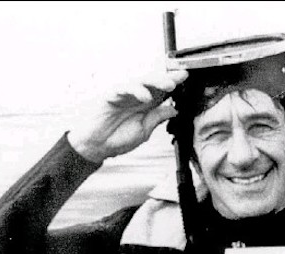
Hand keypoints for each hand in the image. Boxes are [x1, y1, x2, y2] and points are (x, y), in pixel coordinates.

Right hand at [68, 70, 188, 163]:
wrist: (98, 146)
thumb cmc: (118, 137)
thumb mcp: (145, 130)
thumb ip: (157, 118)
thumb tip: (174, 110)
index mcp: (146, 105)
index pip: (162, 91)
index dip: (174, 83)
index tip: (186, 77)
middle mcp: (137, 97)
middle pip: (154, 83)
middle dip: (168, 79)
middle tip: (181, 78)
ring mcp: (124, 95)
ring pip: (141, 81)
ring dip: (156, 82)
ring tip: (169, 86)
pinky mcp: (111, 96)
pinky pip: (124, 88)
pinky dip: (136, 91)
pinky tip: (145, 97)